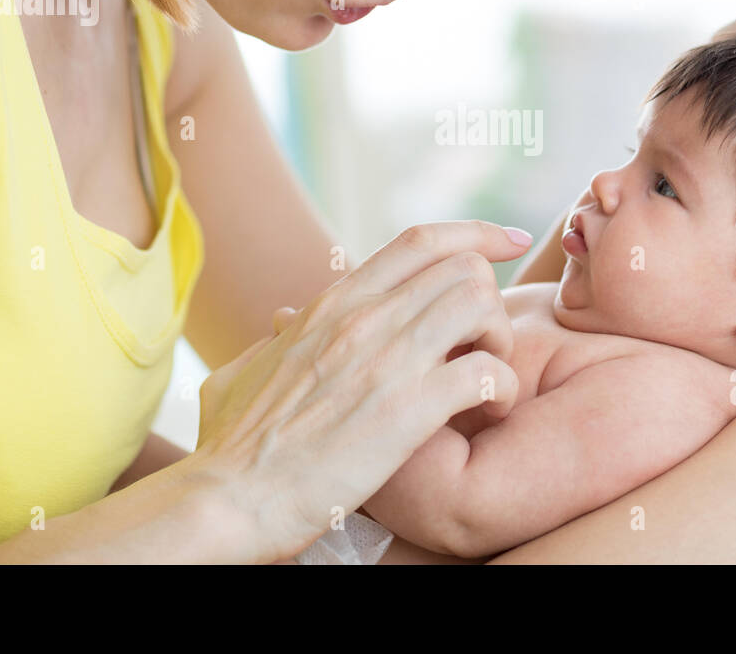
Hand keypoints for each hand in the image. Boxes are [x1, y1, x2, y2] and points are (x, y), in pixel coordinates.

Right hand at [188, 220, 529, 562]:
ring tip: (487, 382)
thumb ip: (271, 343)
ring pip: (482, 305)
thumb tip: (280, 327)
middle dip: (491, 304)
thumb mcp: (240, 373)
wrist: (226, 501)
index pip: (421, 240)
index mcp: (332, 305)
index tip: (510, 242)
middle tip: (484, 349)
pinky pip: (489, 374)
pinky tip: (489, 414)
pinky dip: (504, 390)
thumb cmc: (227, 449)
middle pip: (465, 268)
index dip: (476, 234)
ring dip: (501, 343)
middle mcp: (363, 318)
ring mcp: (387, 360)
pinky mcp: (408, 411)